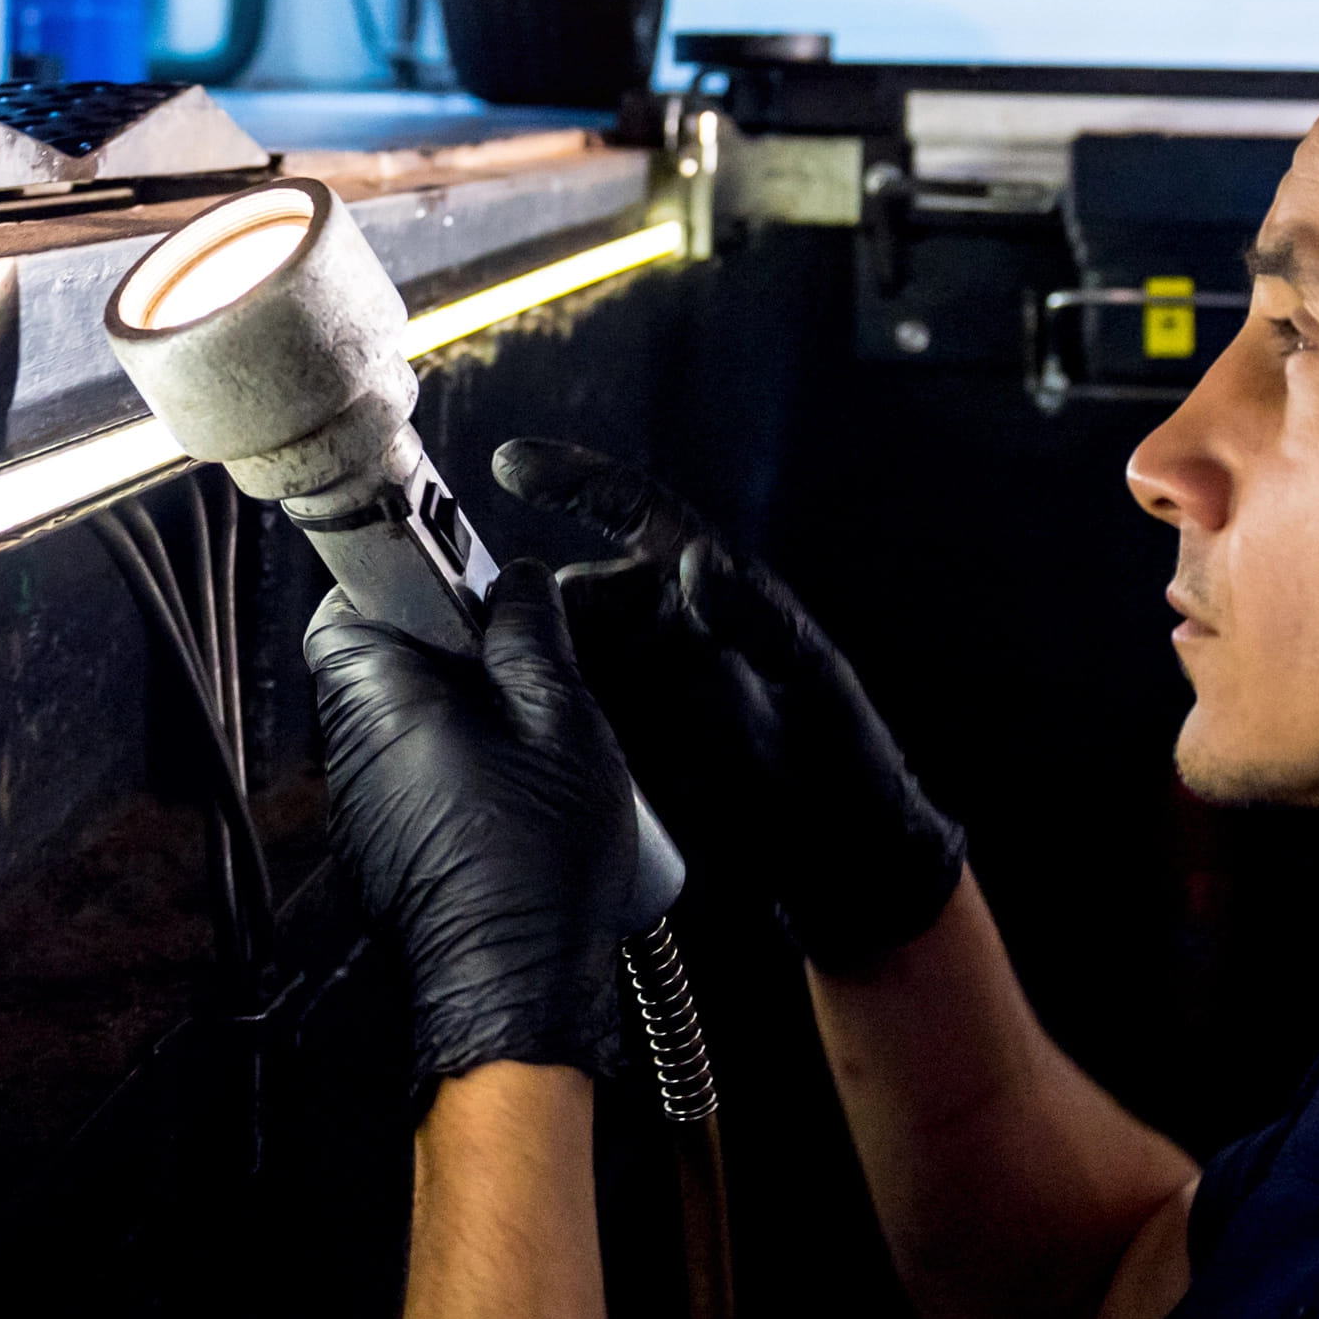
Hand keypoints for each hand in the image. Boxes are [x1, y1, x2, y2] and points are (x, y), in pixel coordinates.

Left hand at [308, 564, 657, 1095]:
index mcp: (379, 700)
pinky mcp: (382, 849)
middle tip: (513, 663)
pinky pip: (408, 780)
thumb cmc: (535, 854)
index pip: (342, 606)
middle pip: (373, 664)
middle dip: (440, 650)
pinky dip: (451, 769)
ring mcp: (361, 808)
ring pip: (396, 723)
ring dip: (451, 712)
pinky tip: (512, 793)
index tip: (455, 585)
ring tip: (525, 735)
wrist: (515, 982)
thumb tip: (516, 581)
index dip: (397, 583)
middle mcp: (350, 751)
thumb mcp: (561, 718)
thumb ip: (531, 634)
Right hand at [491, 438, 968, 977]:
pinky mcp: (615, 745)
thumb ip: (755, 615)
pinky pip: (557, 718)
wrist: (840, 855)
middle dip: (524, 601)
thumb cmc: (842, 751)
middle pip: (571, 594)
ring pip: (552, 655)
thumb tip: (694, 560)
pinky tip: (499, 733)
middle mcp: (657, 628)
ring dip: (513, 662)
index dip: (573, 481)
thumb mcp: (810, 675)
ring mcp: (633, 687)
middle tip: (486, 631)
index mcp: (704, 590)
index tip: (510, 464)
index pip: (631, 512)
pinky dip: (525, 717)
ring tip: (476, 682)